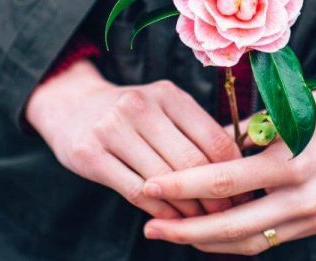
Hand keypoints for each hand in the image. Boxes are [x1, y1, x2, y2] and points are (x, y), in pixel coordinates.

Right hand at [26, 60, 242, 218]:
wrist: (70, 106)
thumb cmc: (131, 115)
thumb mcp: (164, 108)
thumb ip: (195, 132)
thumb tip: (242, 170)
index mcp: (168, 94)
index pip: (215, 140)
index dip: (234, 173)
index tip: (245, 193)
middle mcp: (140, 106)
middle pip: (192, 163)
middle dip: (214, 196)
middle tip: (227, 215)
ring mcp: (111, 129)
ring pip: (165, 181)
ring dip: (188, 209)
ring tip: (202, 221)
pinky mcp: (89, 154)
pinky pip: (136, 192)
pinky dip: (160, 211)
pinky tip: (172, 220)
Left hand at [139, 89, 315, 254]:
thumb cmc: (314, 110)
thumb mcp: (275, 114)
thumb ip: (234, 140)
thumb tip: (187, 159)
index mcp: (292, 160)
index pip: (226, 181)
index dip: (183, 186)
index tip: (149, 185)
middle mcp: (304, 195)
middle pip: (233, 225)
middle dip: (186, 230)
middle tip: (151, 227)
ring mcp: (313, 216)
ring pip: (248, 242)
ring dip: (205, 241)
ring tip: (171, 232)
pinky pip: (266, 240)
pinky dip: (232, 239)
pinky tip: (204, 233)